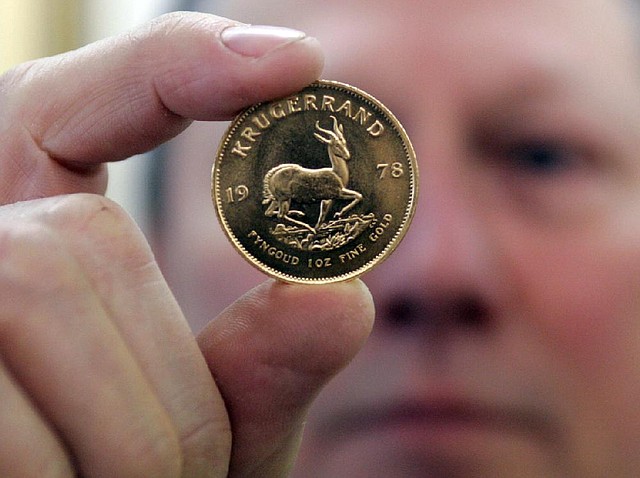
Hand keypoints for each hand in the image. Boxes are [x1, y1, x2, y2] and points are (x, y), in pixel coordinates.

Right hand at [0, 12, 373, 476]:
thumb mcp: (198, 439)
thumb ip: (256, 372)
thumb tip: (342, 297)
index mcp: (30, 229)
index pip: (87, 100)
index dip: (179, 68)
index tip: (300, 66)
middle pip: (79, 245)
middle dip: (166, 395)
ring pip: (34, 291)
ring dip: (121, 440)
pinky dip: (58, 470)